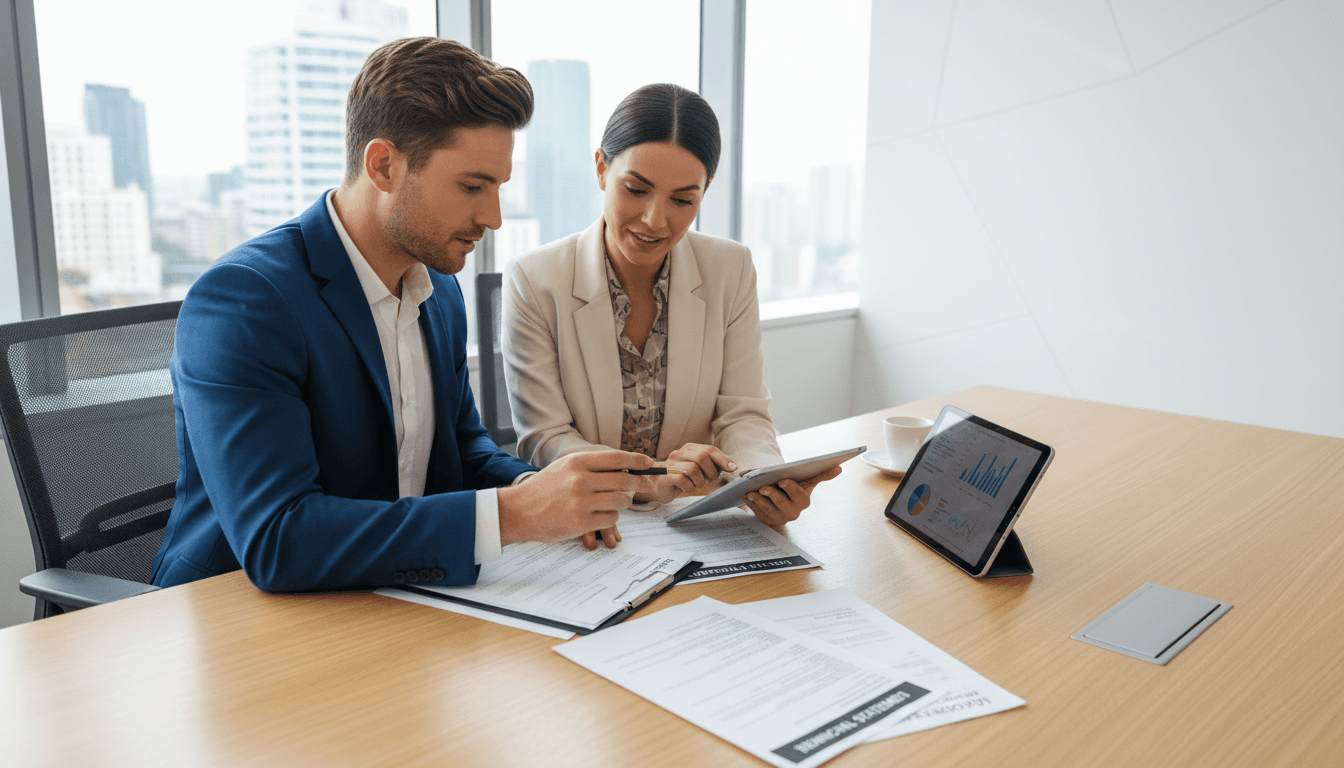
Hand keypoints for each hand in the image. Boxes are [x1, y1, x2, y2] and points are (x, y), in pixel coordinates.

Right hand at [496, 451, 654, 545]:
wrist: (518, 511)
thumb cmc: (542, 489)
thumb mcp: (564, 467)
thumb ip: (591, 466)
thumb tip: (624, 467)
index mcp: (577, 462)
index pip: (616, 458)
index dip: (637, 460)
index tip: (648, 463)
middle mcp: (580, 480)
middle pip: (624, 480)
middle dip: (640, 483)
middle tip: (646, 485)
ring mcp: (581, 502)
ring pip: (620, 501)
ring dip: (621, 504)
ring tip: (611, 503)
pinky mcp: (581, 522)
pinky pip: (611, 519)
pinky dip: (611, 519)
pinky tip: (600, 516)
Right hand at [633, 443, 737, 503]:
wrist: (657, 485)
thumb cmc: (681, 478)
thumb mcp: (698, 469)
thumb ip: (711, 464)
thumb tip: (730, 466)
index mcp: (689, 448)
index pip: (710, 450)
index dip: (723, 459)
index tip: (733, 468)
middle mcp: (679, 453)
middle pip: (702, 457)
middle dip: (711, 472)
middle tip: (709, 480)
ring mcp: (671, 464)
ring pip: (693, 469)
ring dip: (700, 481)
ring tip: (696, 484)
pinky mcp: (665, 476)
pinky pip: (682, 480)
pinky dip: (690, 487)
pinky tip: (688, 488)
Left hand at [743, 465, 841, 525]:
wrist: (783, 498)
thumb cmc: (795, 486)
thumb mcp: (806, 480)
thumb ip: (821, 474)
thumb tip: (839, 468)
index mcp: (803, 501)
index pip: (798, 496)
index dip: (791, 488)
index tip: (782, 480)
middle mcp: (792, 512)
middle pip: (783, 505)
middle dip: (773, 495)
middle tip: (763, 486)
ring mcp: (778, 517)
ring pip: (768, 509)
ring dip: (758, 500)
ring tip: (750, 491)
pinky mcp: (766, 519)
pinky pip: (757, 512)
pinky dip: (751, 504)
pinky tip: (746, 495)